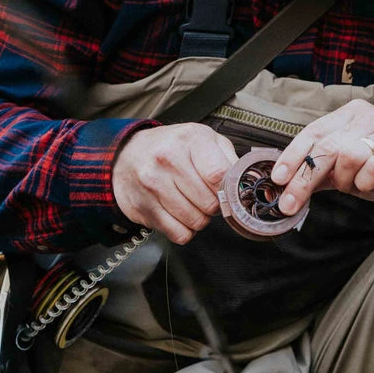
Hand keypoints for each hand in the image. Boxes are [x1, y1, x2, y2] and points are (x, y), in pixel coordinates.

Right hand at [112, 124, 237, 244]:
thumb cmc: (172, 147)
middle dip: (215, 205)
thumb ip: (227, 157)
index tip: (225, 188)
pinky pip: (178, 233)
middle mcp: (167, 159)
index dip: (228, 188)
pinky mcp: (143, 207)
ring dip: (200, 218)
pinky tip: (180, 215)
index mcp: (189, 139)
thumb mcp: (203, 139)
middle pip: (210, 202)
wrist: (129, 154)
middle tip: (207, 196)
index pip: (220, 175)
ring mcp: (153, 184)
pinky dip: (185, 230)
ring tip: (193, 204)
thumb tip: (244, 181)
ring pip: (195, 221)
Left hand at [270, 100, 373, 215]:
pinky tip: (370, 185)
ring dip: (344, 180)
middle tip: (289, 204)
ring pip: (348, 155)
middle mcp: (370, 118)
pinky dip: (365, 182)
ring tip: (355, 187)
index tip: (277, 179)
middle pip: (326, 147)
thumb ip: (322, 173)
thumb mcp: (351, 172)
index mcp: (353, 115)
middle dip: (304, 179)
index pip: (313, 132)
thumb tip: (287, 184)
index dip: (292, 156)